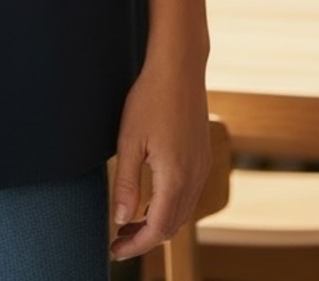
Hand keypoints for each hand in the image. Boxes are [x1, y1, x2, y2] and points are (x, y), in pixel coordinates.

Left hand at [109, 57, 210, 260]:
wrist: (179, 68)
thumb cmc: (150, 99)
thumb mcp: (129, 141)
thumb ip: (127, 184)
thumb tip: (122, 220)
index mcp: (176, 178)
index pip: (158, 228)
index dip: (136, 244)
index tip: (115, 250)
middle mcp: (195, 177)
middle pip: (173, 225)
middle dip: (145, 238)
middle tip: (118, 239)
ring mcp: (202, 167)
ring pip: (183, 212)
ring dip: (158, 223)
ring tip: (130, 223)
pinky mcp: (203, 156)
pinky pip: (189, 194)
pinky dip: (170, 206)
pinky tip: (151, 199)